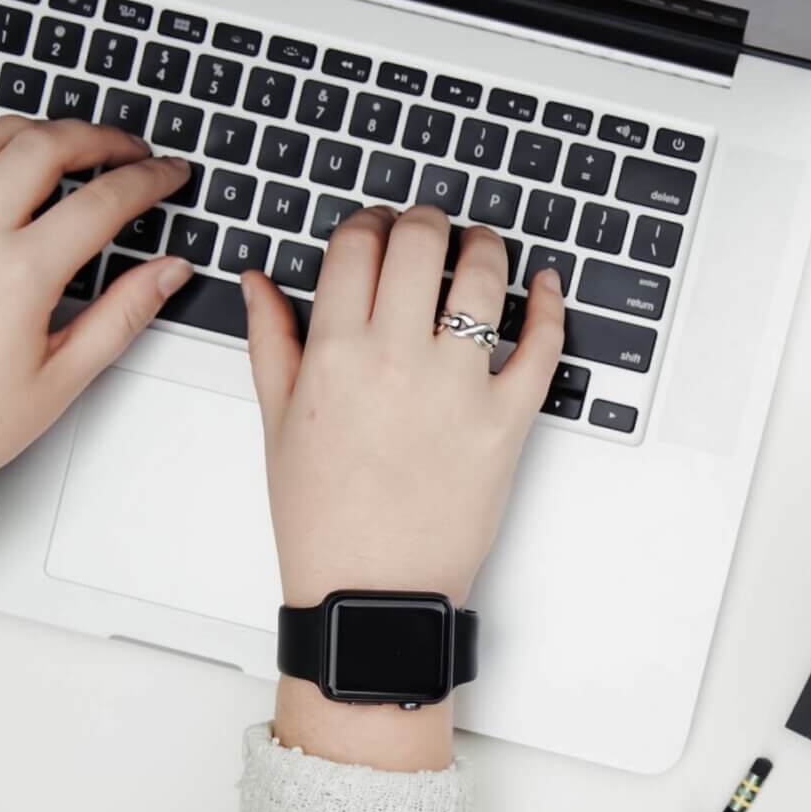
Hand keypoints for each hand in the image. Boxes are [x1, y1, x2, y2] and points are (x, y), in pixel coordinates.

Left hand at [0, 117, 193, 484]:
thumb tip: (169, 271)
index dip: (148, 179)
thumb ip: (124, 313)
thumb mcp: (62, 376)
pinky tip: (4, 178)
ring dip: (35, 132)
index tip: (168, 174)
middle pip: (43, 146)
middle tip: (129, 148)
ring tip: (67, 144)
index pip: (101, 201)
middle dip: (98, 137)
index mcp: (17, 275)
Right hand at [244, 205, 563, 768]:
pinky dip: (550, 305)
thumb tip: (260, 280)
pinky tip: (544, 285)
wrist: (372, 591)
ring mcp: (458, 388)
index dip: (369, 222)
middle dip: (425, 220)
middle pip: (420, 243)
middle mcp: (397, 359)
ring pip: (483, 278)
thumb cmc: (323, 518)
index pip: (357, 246)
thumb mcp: (277, 424)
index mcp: (334, 354)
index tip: (377, 228)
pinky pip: (542, 345)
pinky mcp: (508, 420)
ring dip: (485, 246)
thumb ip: (271, 340)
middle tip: (429, 227)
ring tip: (480, 247)